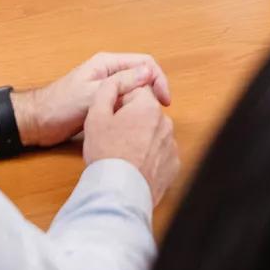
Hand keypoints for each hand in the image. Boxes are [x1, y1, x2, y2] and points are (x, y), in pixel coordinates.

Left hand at [12, 52, 170, 147]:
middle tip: (158, 111)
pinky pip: (125, 101)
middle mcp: (109, 72)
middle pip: (142, 75)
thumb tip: (149, 73)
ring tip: (148, 117)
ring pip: (135, 89)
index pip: (145, 63)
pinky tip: (134, 121)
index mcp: (107, 63)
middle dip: (154, 90)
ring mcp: (106, 87)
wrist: (37, 122)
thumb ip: (121, 83)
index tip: (163, 101)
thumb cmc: (59, 106)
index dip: (158, 79)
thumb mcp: (92, 94)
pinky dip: (134, 109)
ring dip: (144, 100)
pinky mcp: (103, 101)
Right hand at [83, 72, 180, 204]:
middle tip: (113, 137)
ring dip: (140, 138)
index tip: (110, 116)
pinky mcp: (173, 165)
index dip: (120, 101)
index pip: (136, 90)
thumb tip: (123, 77)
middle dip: (131, 120)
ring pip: (153, 133)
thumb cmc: (106, 153)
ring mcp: (171, 145)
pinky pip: (160, 153)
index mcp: (148, 106)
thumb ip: (109, 88)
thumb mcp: (96, 115)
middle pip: (145, 112)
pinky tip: (134, 165)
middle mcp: (165, 122)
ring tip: (123, 154)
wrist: (118, 192)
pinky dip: (149, 157)